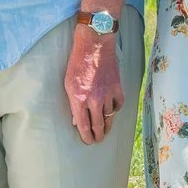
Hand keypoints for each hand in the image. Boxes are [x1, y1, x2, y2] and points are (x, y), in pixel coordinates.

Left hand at [65, 26, 125, 144]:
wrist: (94, 46)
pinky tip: (112, 110)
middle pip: (99, 126)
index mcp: (79, 101)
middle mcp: (94, 101)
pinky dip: (115, 109)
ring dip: (107, 125)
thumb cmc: (77, 63)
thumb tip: (77, 119)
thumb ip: (73, 103)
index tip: (88, 141)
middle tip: (98, 140)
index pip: (84, 126)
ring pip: (109, 118)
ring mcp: (107, 95)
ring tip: (105, 130)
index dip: (87, 137)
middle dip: (98, 136)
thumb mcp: (68, 84)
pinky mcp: (118, 88)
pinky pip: (118, 105)